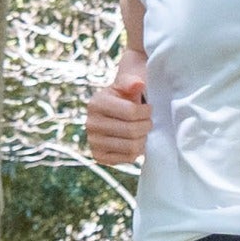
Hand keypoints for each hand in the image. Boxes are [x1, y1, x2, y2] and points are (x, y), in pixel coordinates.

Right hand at [85, 48, 150, 165]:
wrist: (115, 112)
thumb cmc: (125, 96)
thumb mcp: (127, 84)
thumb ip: (132, 81)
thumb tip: (138, 84)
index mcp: (96, 103)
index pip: (131, 112)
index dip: (146, 112)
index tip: (148, 109)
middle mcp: (91, 123)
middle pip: (131, 131)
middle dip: (146, 126)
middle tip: (147, 122)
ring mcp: (93, 142)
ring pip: (131, 146)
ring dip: (143, 139)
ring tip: (142, 131)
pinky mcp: (99, 156)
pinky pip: (127, 158)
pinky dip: (136, 151)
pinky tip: (135, 141)